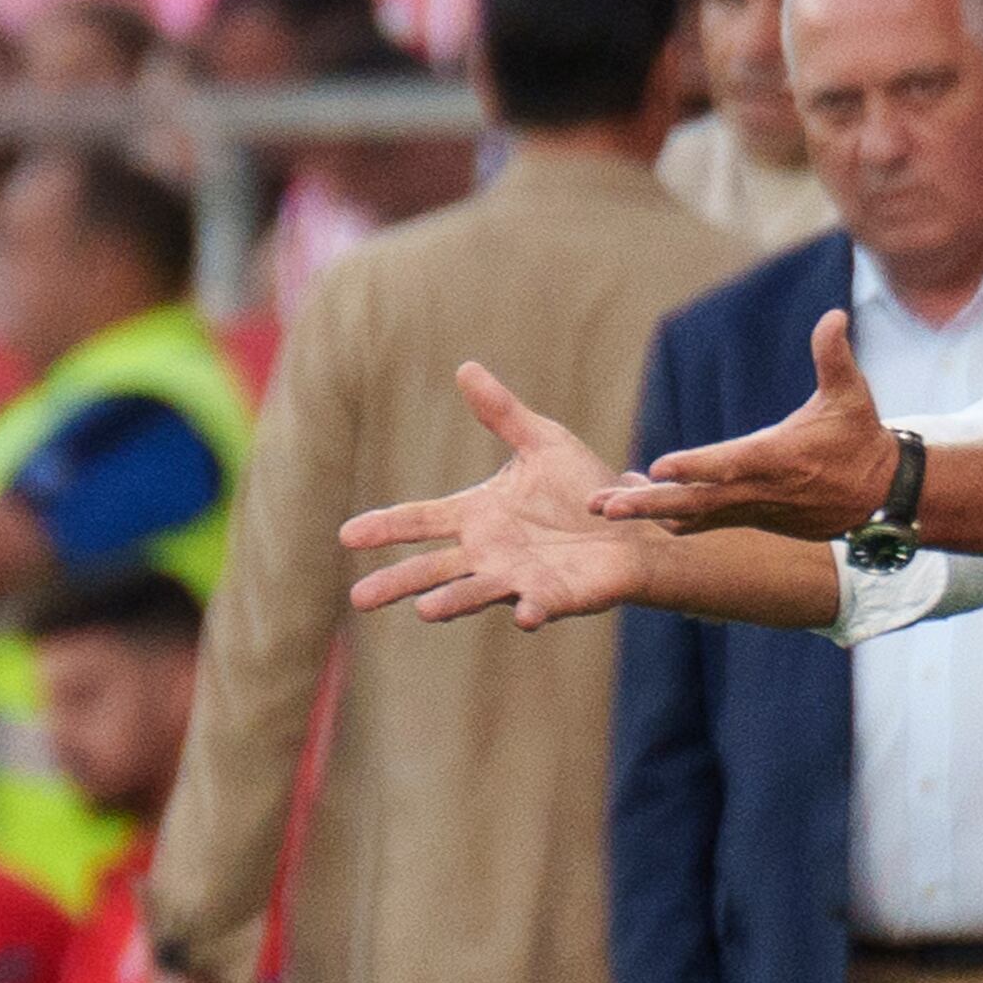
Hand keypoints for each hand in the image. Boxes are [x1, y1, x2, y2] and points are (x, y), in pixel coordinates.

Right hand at [342, 363, 660, 625]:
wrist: (634, 524)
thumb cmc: (584, 488)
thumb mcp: (542, 442)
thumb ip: (503, 414)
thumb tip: (465, 367)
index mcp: (478, 516)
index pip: (421, 521)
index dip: (386, 528)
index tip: (347, 535)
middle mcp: (488, 553)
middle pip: (433, 569)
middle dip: (398, 582)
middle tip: (359, 598)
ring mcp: (519, 577)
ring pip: (477, 592)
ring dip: (454, 601)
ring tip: (426, 611)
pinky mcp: (556, 596)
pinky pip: (540, 605)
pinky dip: (531, 610)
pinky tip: (524, 615)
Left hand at [593, 312, 894, 541]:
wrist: (879, 494)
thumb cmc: (860, 438)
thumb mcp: (852, 395)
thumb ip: (834, 356)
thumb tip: (833, 316)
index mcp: (778, 458)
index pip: (730, 463)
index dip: (694, 465)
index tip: (657, 467)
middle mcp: (760, 490)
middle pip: (697, 502)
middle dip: (649, 504)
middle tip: (604, 507)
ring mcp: (754, 510)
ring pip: (694, 517)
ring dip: (650, 512)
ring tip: (605, 507)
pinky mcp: (752, 519)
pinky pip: (704, 522)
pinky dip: (672, 515)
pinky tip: (643, 503)